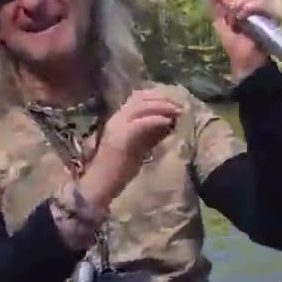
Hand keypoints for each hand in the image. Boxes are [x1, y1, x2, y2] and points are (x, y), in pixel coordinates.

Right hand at [79, 89, 182, 207]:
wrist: (100, 185)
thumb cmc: (119, 170)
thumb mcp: (138, 146)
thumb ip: (150, 133)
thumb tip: (169, 122)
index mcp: (118, 119)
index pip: (138, 98)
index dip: (158, 97)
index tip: (175, 101)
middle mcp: (116, 118)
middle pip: (140, 97)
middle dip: (163, 98)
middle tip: (181, 105)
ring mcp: (117, 126)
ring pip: (141, 106)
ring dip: (162, 106)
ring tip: (178, 111)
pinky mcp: (121, 137)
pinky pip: (141, 123)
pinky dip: (156, 120)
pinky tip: (168, 122)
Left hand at [209, 0, 279, 80]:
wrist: (247, 61)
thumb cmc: (235, 45)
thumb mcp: (220, 23)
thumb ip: (215, 4)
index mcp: (240, 4)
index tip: (222, 0)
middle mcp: (253, 3)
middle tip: (229, 14)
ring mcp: (264, 9)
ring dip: (240, 3)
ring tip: (237, 18)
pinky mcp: (273, 15)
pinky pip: (263, 2)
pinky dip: (253, 6)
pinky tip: (245, 15)